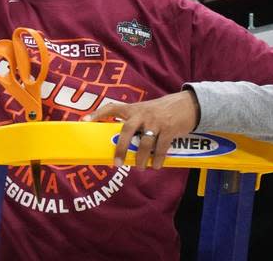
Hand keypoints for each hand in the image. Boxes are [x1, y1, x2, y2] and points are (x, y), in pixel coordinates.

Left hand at [85, 90, 199, 170]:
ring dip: (141, 159)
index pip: (112, 107)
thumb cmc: (161, 111)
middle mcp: (142, 114)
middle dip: (121, 148)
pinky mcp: (169, 129)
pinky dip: (158, 159)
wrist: (187, 104)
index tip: (84, 121)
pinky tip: (156, 165)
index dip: (97, 114)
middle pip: (127, 131)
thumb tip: (123, 146)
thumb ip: (135, 124)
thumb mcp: (146, 111)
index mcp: (133, 109)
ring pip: (145, 143)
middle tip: (117, 163)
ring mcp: (156, 122)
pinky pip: (161, 148)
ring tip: (140, 167)